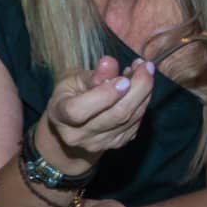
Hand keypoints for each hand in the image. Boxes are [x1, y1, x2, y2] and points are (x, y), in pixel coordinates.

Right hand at [38, 55, 154, 172]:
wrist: (72, 123)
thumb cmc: (70, 93)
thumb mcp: (74, 78)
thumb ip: (93, 74)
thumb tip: (110, 62)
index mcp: (60, 115)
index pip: (80, 111)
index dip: (105, 95)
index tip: (123, 79)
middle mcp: (78, 135)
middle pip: (116, 115)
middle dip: (138, 88)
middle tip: (146, 66)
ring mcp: (99, 143)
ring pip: (131, 119)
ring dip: (144, 93)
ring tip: (145, 71)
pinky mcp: (116, 144)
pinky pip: (136, 124)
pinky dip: (143, 103)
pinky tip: (142, 87)